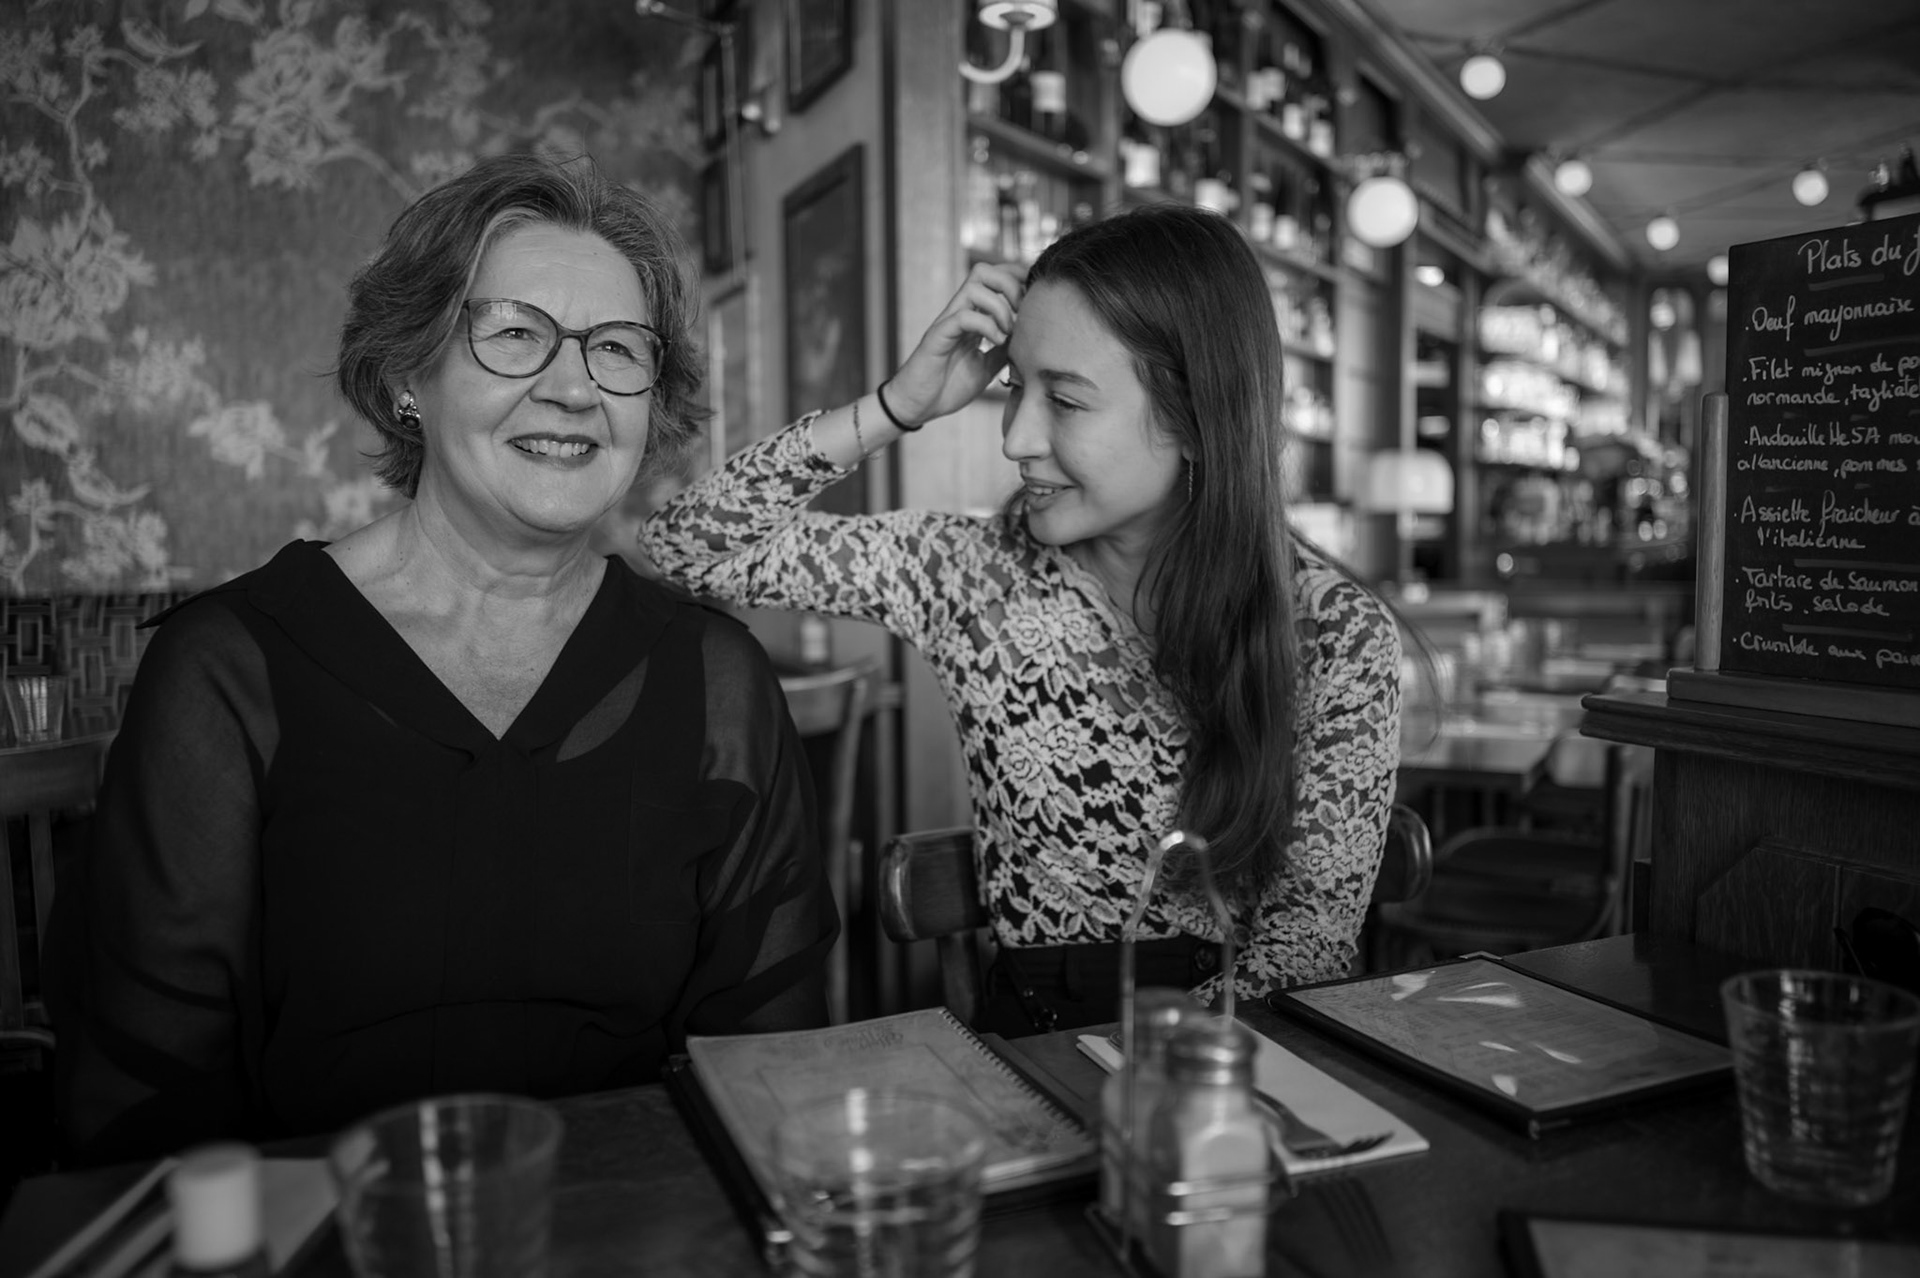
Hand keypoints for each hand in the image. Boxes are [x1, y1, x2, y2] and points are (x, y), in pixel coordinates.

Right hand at [882, 262, 1025, 425]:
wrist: (918, 407)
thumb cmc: (949, 387)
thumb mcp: (988, 366)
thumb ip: (1006, 349)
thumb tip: (1030, 336)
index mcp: (972, 316)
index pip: (994, 278)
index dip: (1017, 279)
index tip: (1035, 300)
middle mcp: (959, 313)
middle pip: (983, 271)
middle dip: (1010, 284)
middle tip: (1023, 312)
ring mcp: (947, 322)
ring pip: (973, 287)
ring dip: (1000, 306)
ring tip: (1009, 331)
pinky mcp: (938, 337)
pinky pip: (963, 317)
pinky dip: (986, 325)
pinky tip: (997, 342)